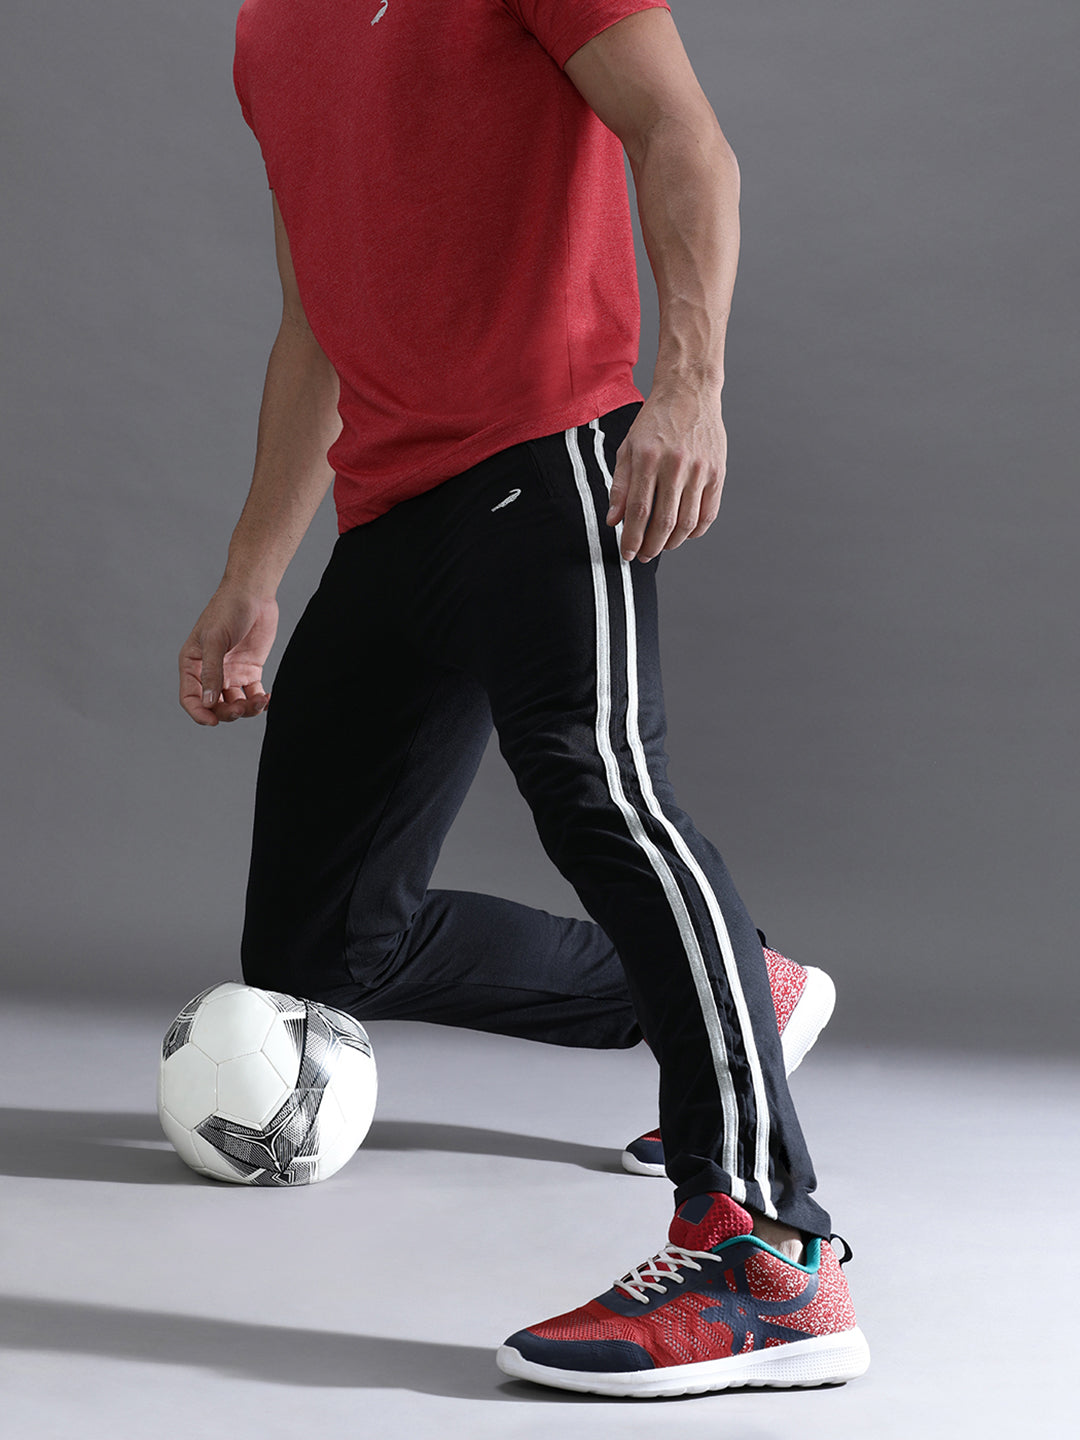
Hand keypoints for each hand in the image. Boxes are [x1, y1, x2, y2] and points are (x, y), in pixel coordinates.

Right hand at [179, 586, 279, 725]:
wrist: (254, 593)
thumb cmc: (227, 610)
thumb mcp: (215, 640)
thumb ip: (212, 672)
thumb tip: (208, 703)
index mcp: (192, 664)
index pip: (190, 698)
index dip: (199, 713)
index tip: (212, 722)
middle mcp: (210, 672)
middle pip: (214, 705)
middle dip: (227, 712)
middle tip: (240, 708)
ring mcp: (230, 673)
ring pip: (235, 703)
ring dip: (246, 708)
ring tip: (260, 701)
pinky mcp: (250, 671)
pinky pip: (253, 694)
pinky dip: (260, 701)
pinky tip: (268, 699)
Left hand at [606, 385, 726, 561]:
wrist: (689, 392)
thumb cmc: (655, 421)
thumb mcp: (628, 447)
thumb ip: (620, 485)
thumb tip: (614, 520)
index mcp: (648, 458)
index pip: (639, 511)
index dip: (632, 538)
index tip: (627, 553)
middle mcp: (675, 464)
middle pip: (664, 521)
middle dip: (651, 546)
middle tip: (643, 556)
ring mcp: (700, 469)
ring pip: (688, 522)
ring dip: (673, 542)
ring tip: (661, 547)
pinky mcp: (718, 471)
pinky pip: (709, 512)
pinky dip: (696, 530)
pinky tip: (684, 534)